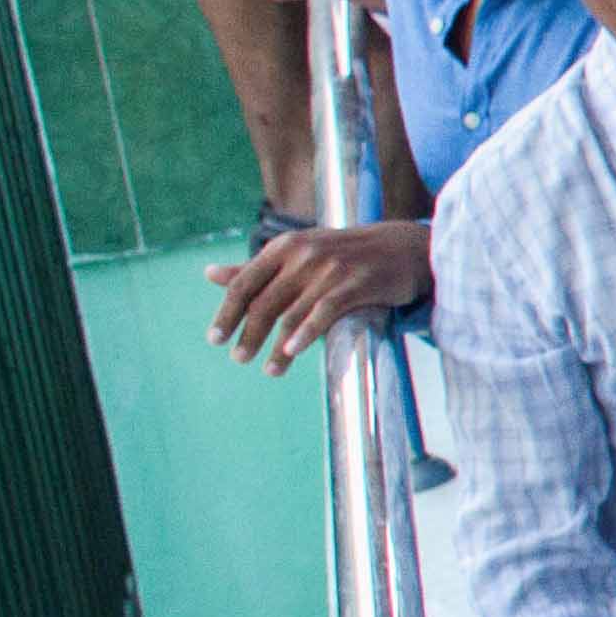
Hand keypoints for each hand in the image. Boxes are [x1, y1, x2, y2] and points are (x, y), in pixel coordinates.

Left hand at [207, 219, 432, 370]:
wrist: (406, 248)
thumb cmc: (347, 254)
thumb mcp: (299, 255)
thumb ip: (257, 268)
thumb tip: (209, 274)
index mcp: (284, 246)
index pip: (244, 283)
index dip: (227, 313)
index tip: (214, 339)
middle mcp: (304, 254)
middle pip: (265, 302)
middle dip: (249, 334)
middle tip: (239, 358)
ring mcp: (331, 268)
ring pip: (293, 313)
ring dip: (277, 346)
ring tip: (269, 370)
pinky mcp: (357, 283)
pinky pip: (324, 311)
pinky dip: (306, 333)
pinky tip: (293, 350)